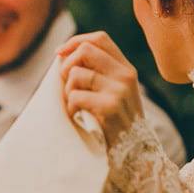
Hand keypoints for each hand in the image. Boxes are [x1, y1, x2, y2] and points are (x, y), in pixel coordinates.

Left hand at [56, 31, 143, 146]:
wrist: (134, 153)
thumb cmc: (115, 122)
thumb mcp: (113, 92)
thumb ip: (97, 72)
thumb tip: (63, 54)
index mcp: (126, 68)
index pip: (100, 39)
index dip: (75, 41)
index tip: (58, 54)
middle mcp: (126, 75)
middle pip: (85, 50)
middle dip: (67, 65)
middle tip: (66, 85)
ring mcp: (120, 90)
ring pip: (76, 74)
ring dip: (67, 91)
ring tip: (74, 105)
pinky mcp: (110, 106)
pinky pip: (75, 96)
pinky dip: (70, 108)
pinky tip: (77, 117)